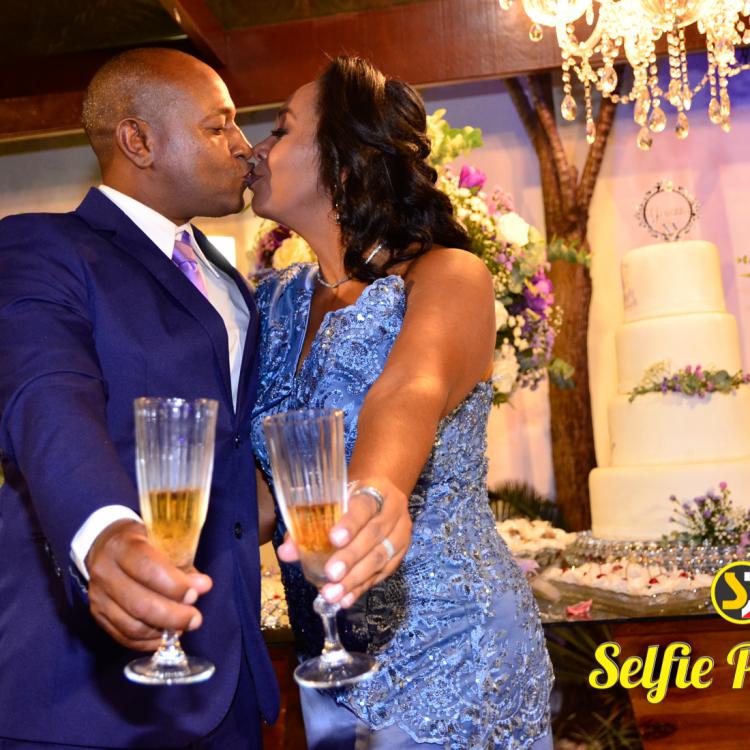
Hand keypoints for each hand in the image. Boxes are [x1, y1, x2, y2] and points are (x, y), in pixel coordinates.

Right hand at [86, 519, 212, 650]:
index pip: (148, 569)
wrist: (106, 546)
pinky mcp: (98, 615)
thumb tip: (203, 586)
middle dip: (173, 615)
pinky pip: (123, 636)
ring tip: (184, 626)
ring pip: (131, 625)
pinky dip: (149, 641)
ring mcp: (98, 597)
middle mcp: (105, 573)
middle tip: (195, 618)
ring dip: (163, 630)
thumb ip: (181, 562)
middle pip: (140, 603)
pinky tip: (166, 636)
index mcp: (122, 546)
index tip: (197, 592)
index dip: (175, 585)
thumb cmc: (143, 540)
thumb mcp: (161, 539)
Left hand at [277, 476, 411, 606]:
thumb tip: (286, 552)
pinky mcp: (400, 555)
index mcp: (377, 490)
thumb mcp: (334, 501)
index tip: (333, 539)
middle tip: (331, 574)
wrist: (381, 498)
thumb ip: (309, 524)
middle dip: (351, 556)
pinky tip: (346, 599)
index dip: (350, 523)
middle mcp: (393, 511)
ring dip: (355, 578)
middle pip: (374, 534)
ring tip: (333, 593)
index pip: (364, 505)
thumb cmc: (351, 499)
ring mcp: (400, 534)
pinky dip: (361, 588)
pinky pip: (382, 574)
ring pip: (380, 557)